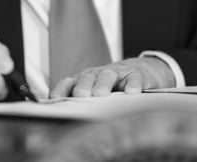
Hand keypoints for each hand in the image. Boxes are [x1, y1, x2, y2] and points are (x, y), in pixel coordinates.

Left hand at [49, 57, 174, 98]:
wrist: (141, 71)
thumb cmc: (113, 86)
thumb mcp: (95, 92)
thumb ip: (82, 104)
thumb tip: (63, 125)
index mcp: (85, 80)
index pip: (68, 83)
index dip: (61, 90)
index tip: (54, 100)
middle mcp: (98, 75)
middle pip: (87, 77)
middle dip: (82, 86)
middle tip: (80, 95)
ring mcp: (118, 73)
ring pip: (108, 76)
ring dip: (103, 84)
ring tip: (101, 94)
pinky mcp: (137, 75)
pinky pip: (134, 78)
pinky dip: (133, 84)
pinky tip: (131, 93)